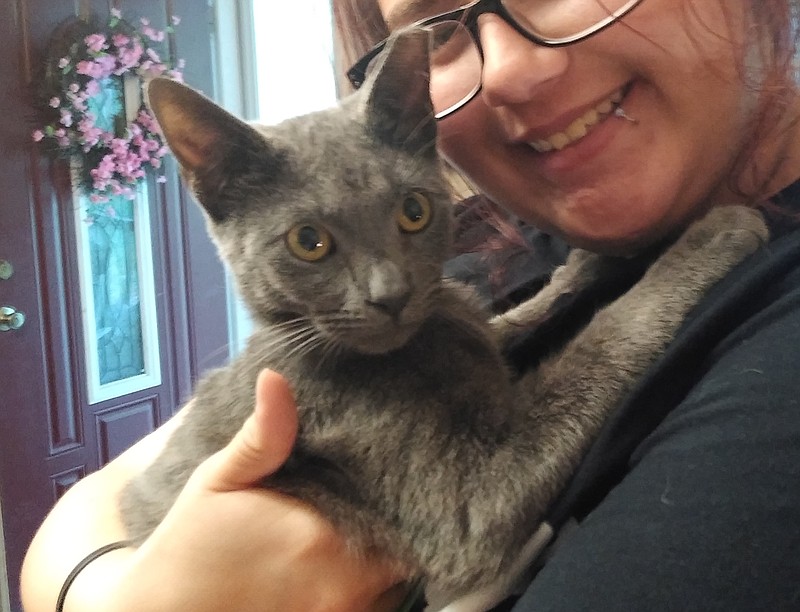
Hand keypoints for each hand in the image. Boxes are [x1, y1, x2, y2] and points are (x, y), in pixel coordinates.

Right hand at [115, 369, 406, 610]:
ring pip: (392, 581)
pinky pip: (372, 604)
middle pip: (404, 547)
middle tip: (376, 494)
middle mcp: (341, 585)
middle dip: (395, 519)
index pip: (401, 512)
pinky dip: (369, 585)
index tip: (399, 471)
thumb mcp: (221, 479)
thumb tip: (277, 377)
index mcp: (321, 537)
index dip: (407, 491)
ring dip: (384, 554)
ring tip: (361, 524)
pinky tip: (344, 560)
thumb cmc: (191, 543)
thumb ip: (262, 434)